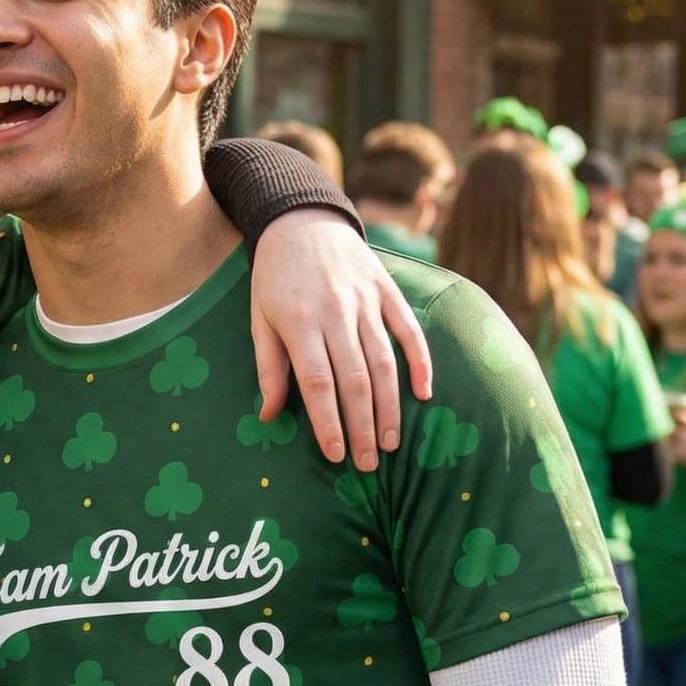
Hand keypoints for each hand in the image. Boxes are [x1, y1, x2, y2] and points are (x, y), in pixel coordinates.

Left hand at [248, 212, 433, 470]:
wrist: (301, 221)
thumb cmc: (274, 279)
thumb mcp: (259, 320)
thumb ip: (269, 368)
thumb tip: (268, 415)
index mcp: (300, 323)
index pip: (317, 383)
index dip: (328, 422)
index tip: (335, 454)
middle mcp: (337, 313)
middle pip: (354, 379)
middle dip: (361, 426)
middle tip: (368, 463)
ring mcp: (366, 300)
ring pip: (384, 361)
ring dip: (389, 406)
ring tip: (390, 442)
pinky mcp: (388, 290)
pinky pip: (409, 330)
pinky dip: (421, 361)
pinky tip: (425, 393)